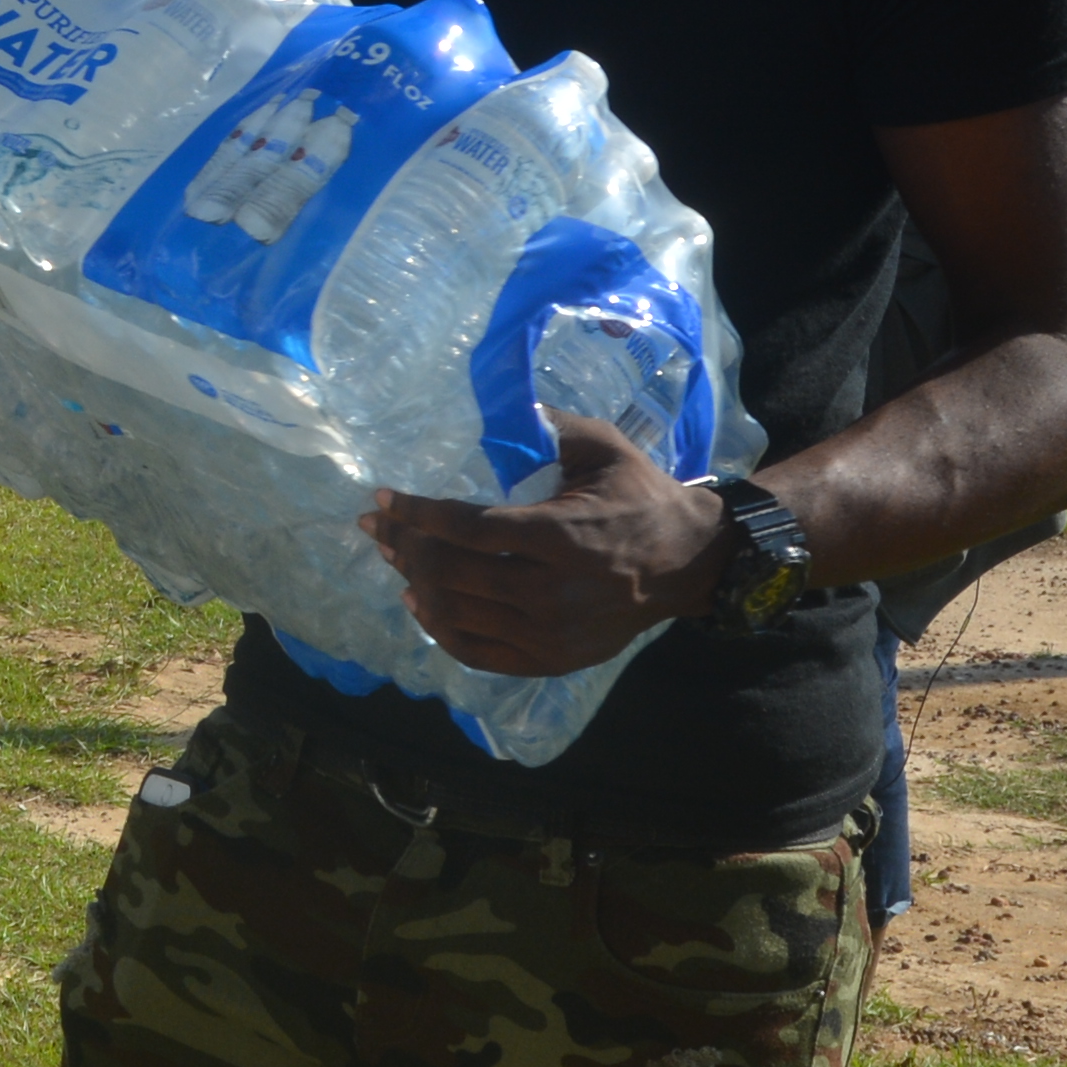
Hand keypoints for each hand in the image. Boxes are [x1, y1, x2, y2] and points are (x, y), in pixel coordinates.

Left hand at [364, 413, 722, 676]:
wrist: (688, 562)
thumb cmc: (640, 496)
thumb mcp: (602, 448)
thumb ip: (548, 426)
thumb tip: (495, 406)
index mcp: (562, 536)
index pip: (468, 529)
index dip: (417, 514)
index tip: (382, 499)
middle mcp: (552, 592)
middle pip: (452, 574)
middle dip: (404, 546)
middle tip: (378, 527)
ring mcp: (551, 635)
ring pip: (457, 616)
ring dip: (415, 585)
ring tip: (395, 559)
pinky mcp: (552, 660)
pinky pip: (478, 653)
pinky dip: (441, 630)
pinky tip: (422, 605)